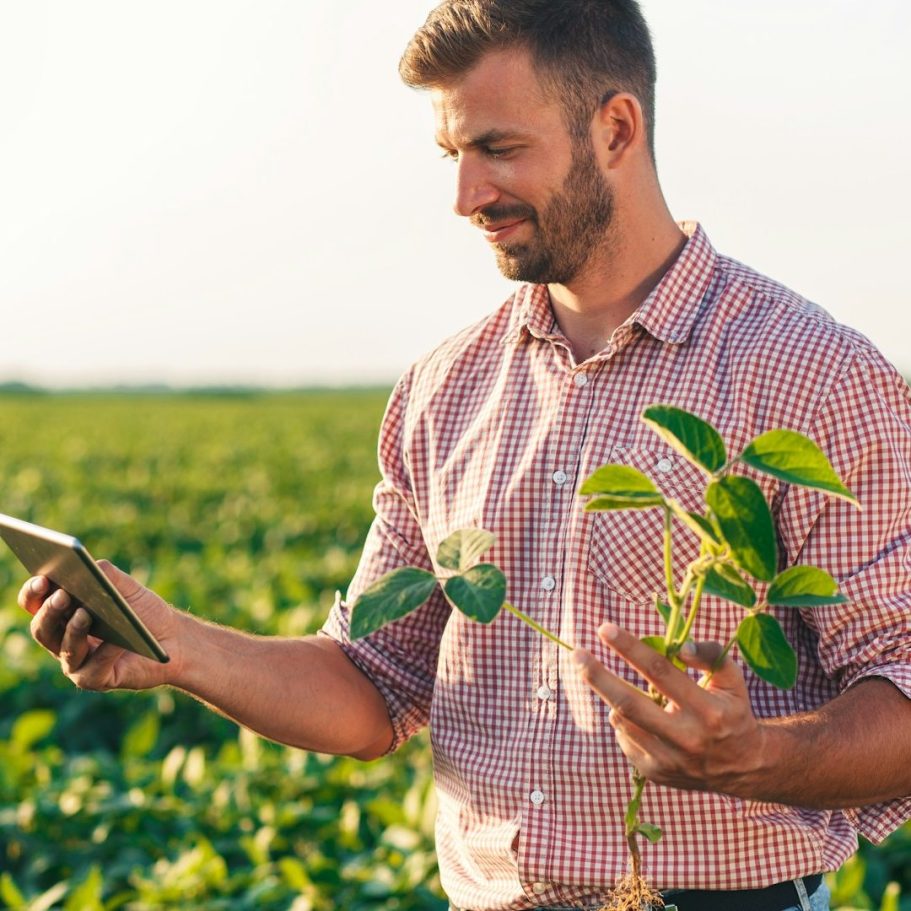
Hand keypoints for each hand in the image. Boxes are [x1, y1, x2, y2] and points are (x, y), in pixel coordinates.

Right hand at [18, 562, 182, 691]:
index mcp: (63, 614)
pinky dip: (107, 652)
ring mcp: (78, 663)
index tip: (42, 578)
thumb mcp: (127, 588)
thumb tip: (91, 565)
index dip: (33, 592)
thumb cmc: (144, 611)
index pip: (35, 604)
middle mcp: (63, 640)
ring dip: (74, 631)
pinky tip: (118, 641)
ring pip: (65, 650)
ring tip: (85, 614)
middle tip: (62, 595)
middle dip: (50, 612)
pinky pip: (95, 668)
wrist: (174, 638)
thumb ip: (107, 575)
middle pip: (43, 629)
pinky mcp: (97, 679)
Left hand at [573, 622, 767, 796]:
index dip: (630, 648)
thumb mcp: (732, 680)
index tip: (605, 629)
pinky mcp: (655, 773)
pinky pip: (625, 738)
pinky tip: (637, 716)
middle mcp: (686, 738)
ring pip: (622, 721)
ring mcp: (668, 760)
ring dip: (610, 696)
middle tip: (576, 654)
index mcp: (708, 711)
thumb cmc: (732, 712)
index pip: (661, 673)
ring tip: (610, 681)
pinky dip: (623, 720)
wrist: (743, 767)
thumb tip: (680, 646)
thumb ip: (709, 655)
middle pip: (629, 704)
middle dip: (598, 676)